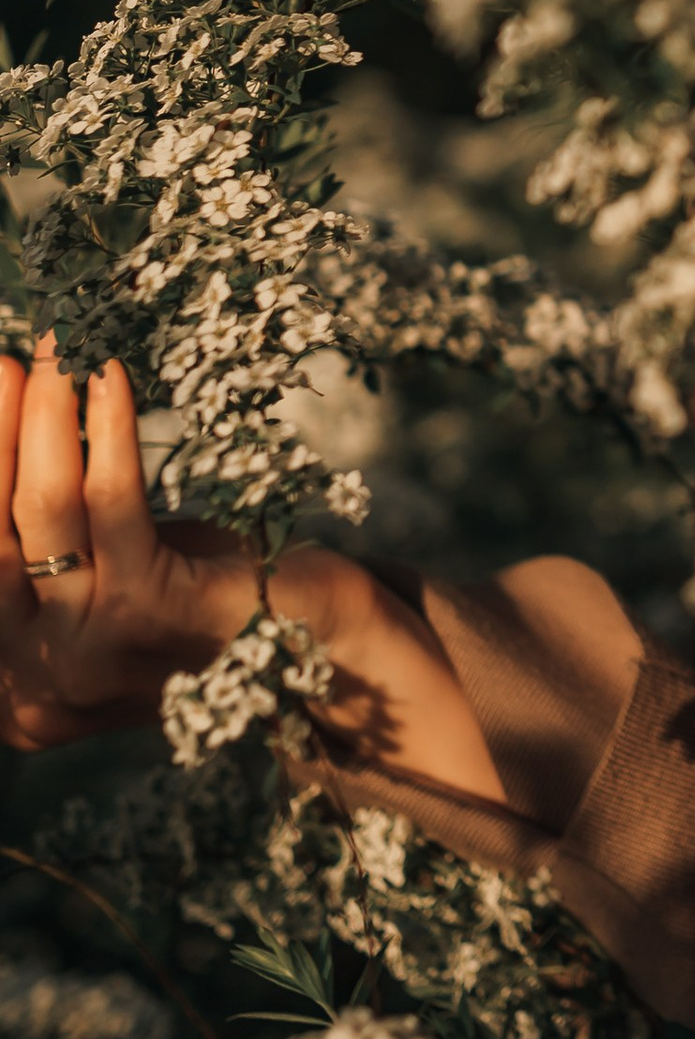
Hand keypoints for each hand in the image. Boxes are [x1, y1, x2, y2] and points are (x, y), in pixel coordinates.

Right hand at [0, 343, 504, 796]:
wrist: (318, 641)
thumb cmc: (201, 589)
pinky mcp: (155, 612)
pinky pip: (115, 506)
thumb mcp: (101, 569)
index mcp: (13, 679)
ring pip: (45, 511)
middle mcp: (37, 685)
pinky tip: (111, 378)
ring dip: (45, 418)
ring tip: (53, 354)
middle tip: (9, 360)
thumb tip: (5, 417)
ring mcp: (93, 655)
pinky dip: (107, 433)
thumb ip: (47, 535)